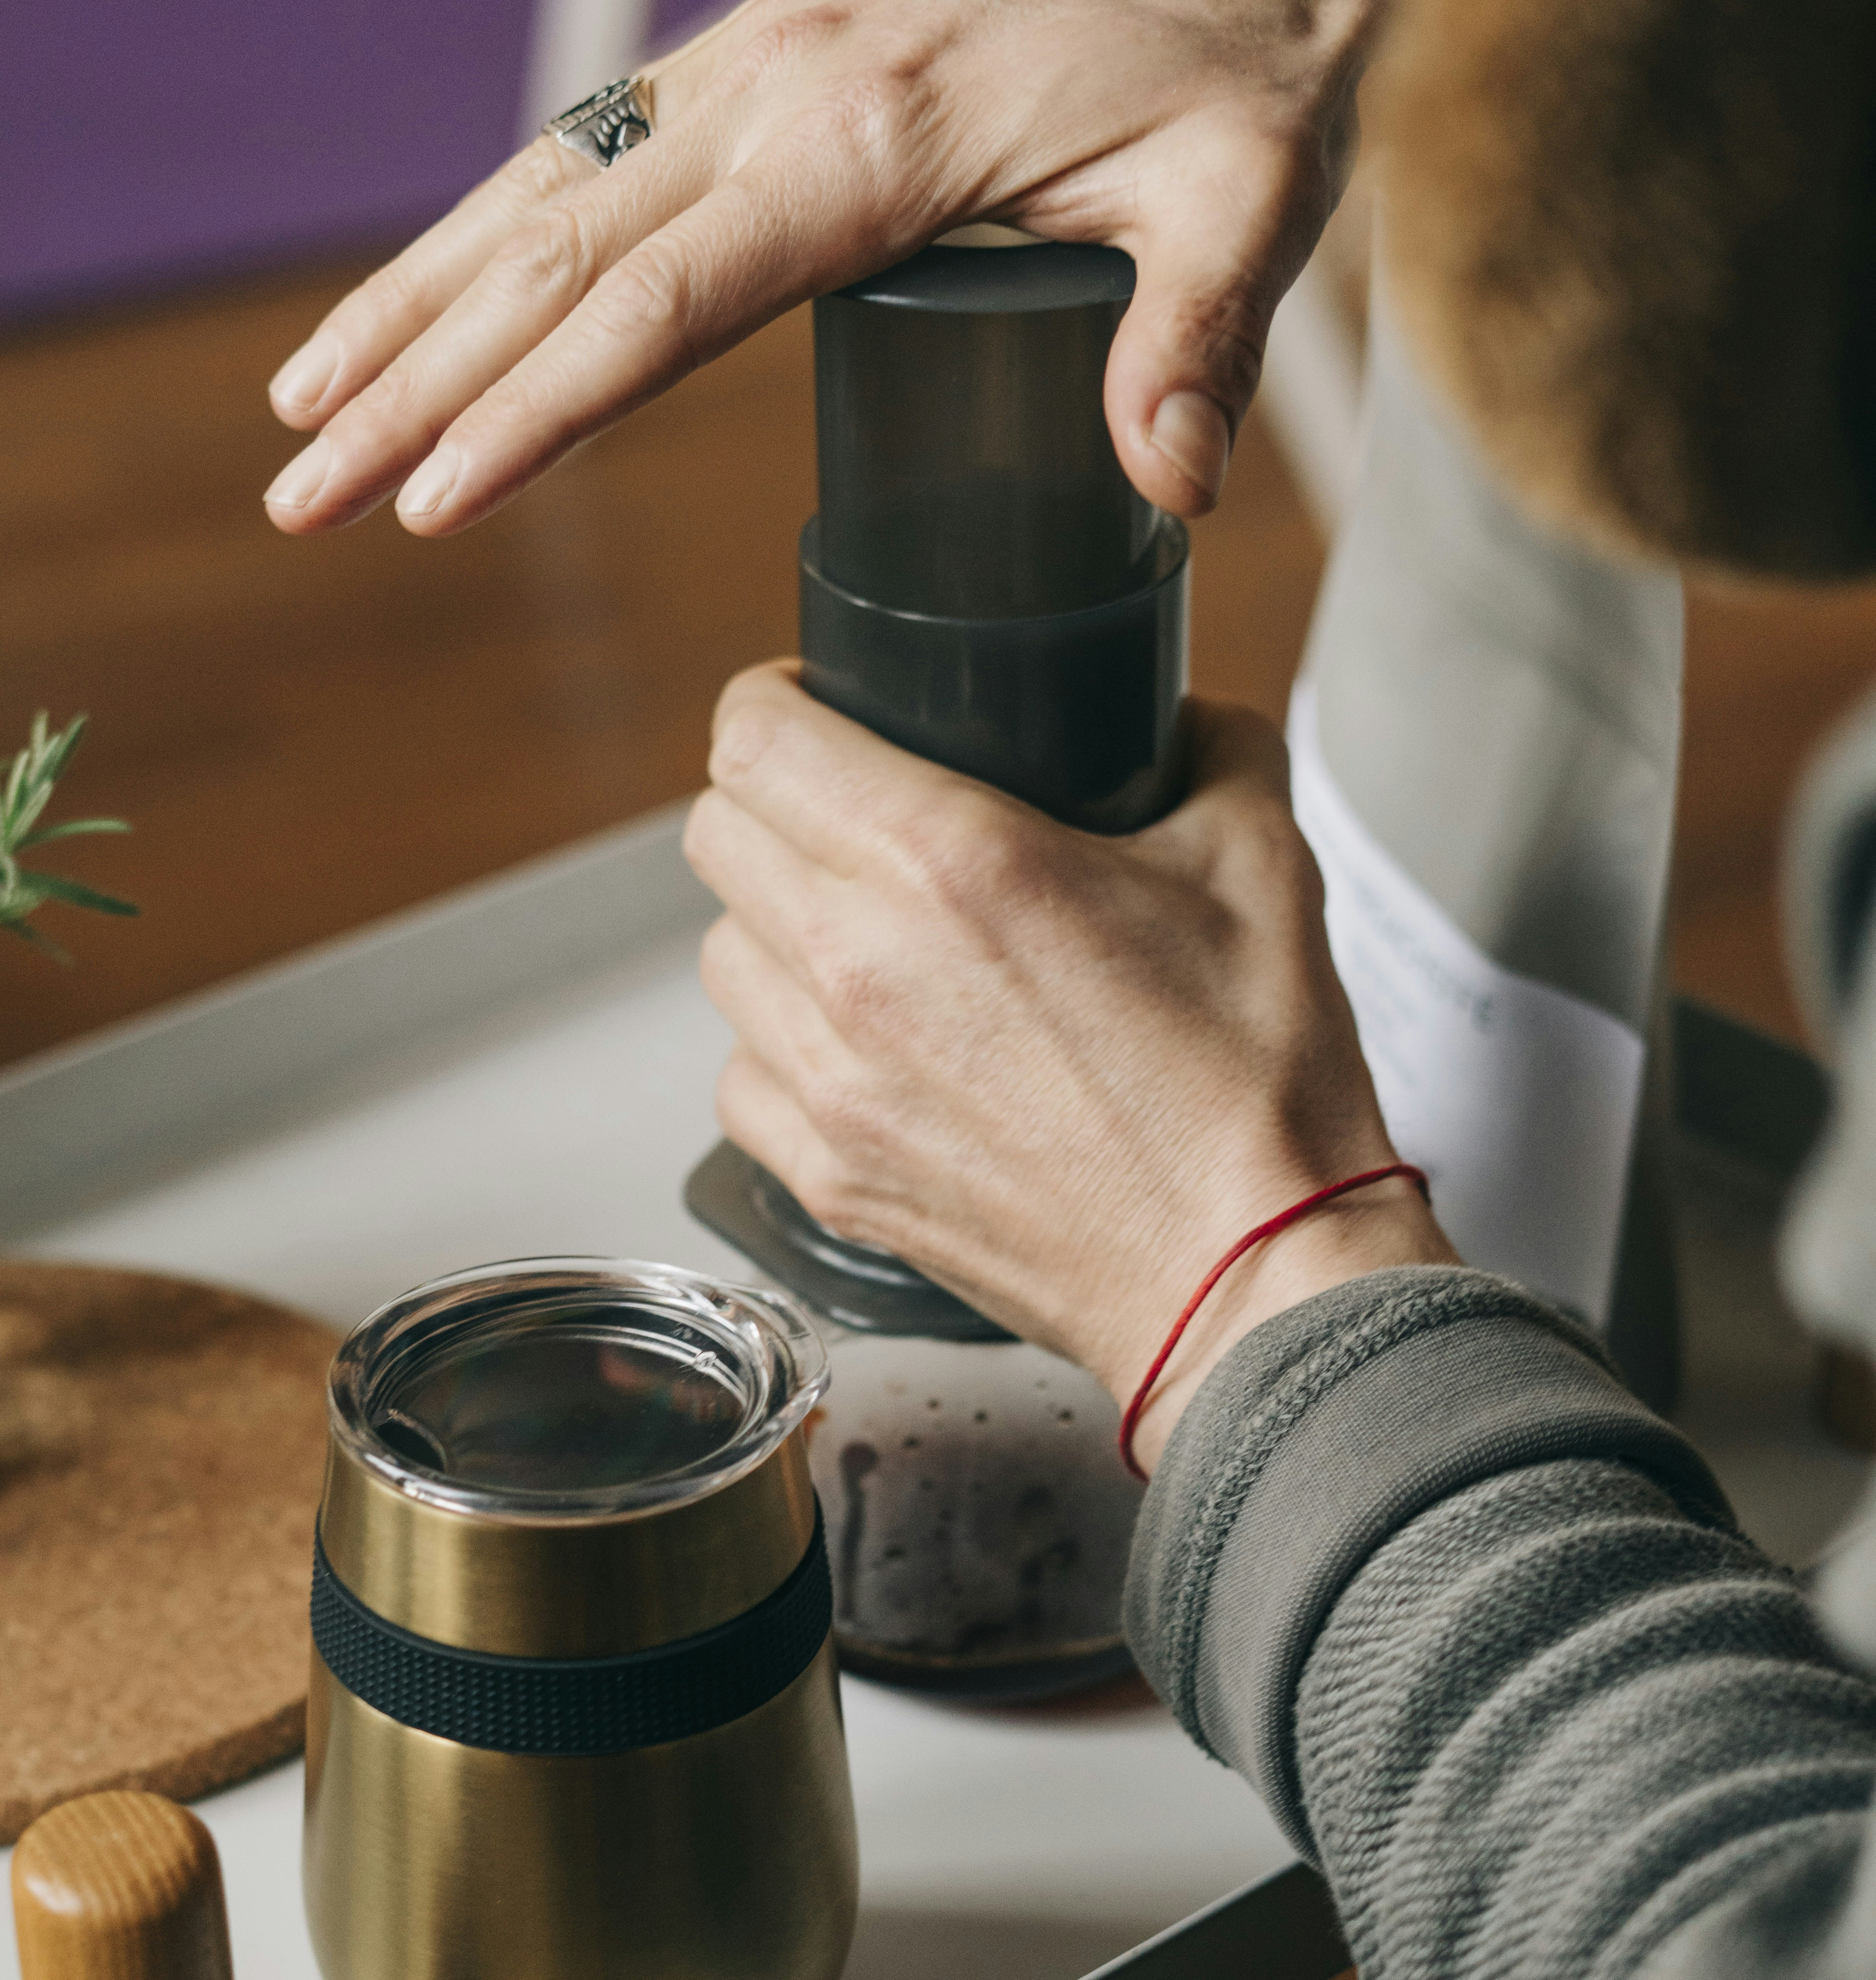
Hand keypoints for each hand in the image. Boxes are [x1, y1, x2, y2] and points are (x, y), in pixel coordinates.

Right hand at [265, 0, 1374, 542]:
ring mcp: (751, 60)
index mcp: (869, 143)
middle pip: (560, 263)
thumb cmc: (1250, 62)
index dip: (536, 411)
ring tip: (303, 419)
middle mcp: (778, 86)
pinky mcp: (755, 57)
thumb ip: (1198, 342)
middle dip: (415, 388)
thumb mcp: (1254, 200)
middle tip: (304, 500)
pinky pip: (585, 155)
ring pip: (539, 198)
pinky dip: (476, 241)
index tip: (434, 500)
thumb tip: (1171, 487)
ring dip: (410, 311)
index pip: (662, 305)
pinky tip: (410, 314)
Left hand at [688, 670, 1457, 1468]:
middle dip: (774, 806)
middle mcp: (862, 967)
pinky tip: (859, 1049)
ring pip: (721, 958)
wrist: (1250, 1276)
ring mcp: (834, 1086)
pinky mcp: (833, 1180)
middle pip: (718, 837)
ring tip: (860, 938)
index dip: (774, 703)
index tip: (815, 710)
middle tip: (846, 815)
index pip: (753, 739)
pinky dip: (781, 1054)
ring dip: (775, 932)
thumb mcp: (1260, 862)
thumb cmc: (1254, 1086)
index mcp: (950, 862)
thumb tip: (1176, 720)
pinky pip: (742, 1082)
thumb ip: (1211, 750)